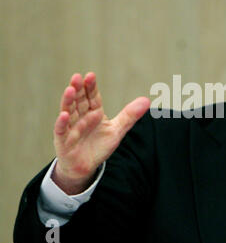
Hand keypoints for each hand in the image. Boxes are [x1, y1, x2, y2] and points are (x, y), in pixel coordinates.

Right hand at [52, 72, 149, 193]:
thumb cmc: (99, 146)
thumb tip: (147, 100)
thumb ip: (130, 115)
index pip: (92, 97)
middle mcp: (81, 117)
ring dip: (68, 101)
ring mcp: (71, 127)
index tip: (90, 75)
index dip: (91, 87)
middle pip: (79, 101)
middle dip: (78, 89)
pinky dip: (62, 123)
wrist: (85, 167)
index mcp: (94, 112)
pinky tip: (64, 115)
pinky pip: (62, 130)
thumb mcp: (117, 130)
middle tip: (77, 77)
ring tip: (69, 90)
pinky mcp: (63, 140)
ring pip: (69, 111)